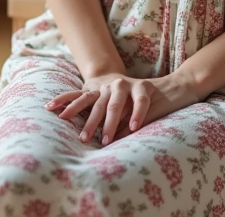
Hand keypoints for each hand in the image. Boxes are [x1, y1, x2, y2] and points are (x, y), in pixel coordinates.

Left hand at [44, 71, 201, 144]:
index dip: (67, 103)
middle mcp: (114, 85)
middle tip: (83, 139)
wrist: (171, 87)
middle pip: (97, 104)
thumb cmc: (142, 103)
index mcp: (104, 90)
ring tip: (106, 140)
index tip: (53, 112)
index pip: (82, 96)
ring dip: (111, 123)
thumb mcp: (121, 110)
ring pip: (116, 104)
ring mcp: (129, 85)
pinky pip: (140, 102)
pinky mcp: (145, 87)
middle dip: (90, 123)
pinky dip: (136, 115)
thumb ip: (108, 122)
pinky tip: (133, 128)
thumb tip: (94, 141)